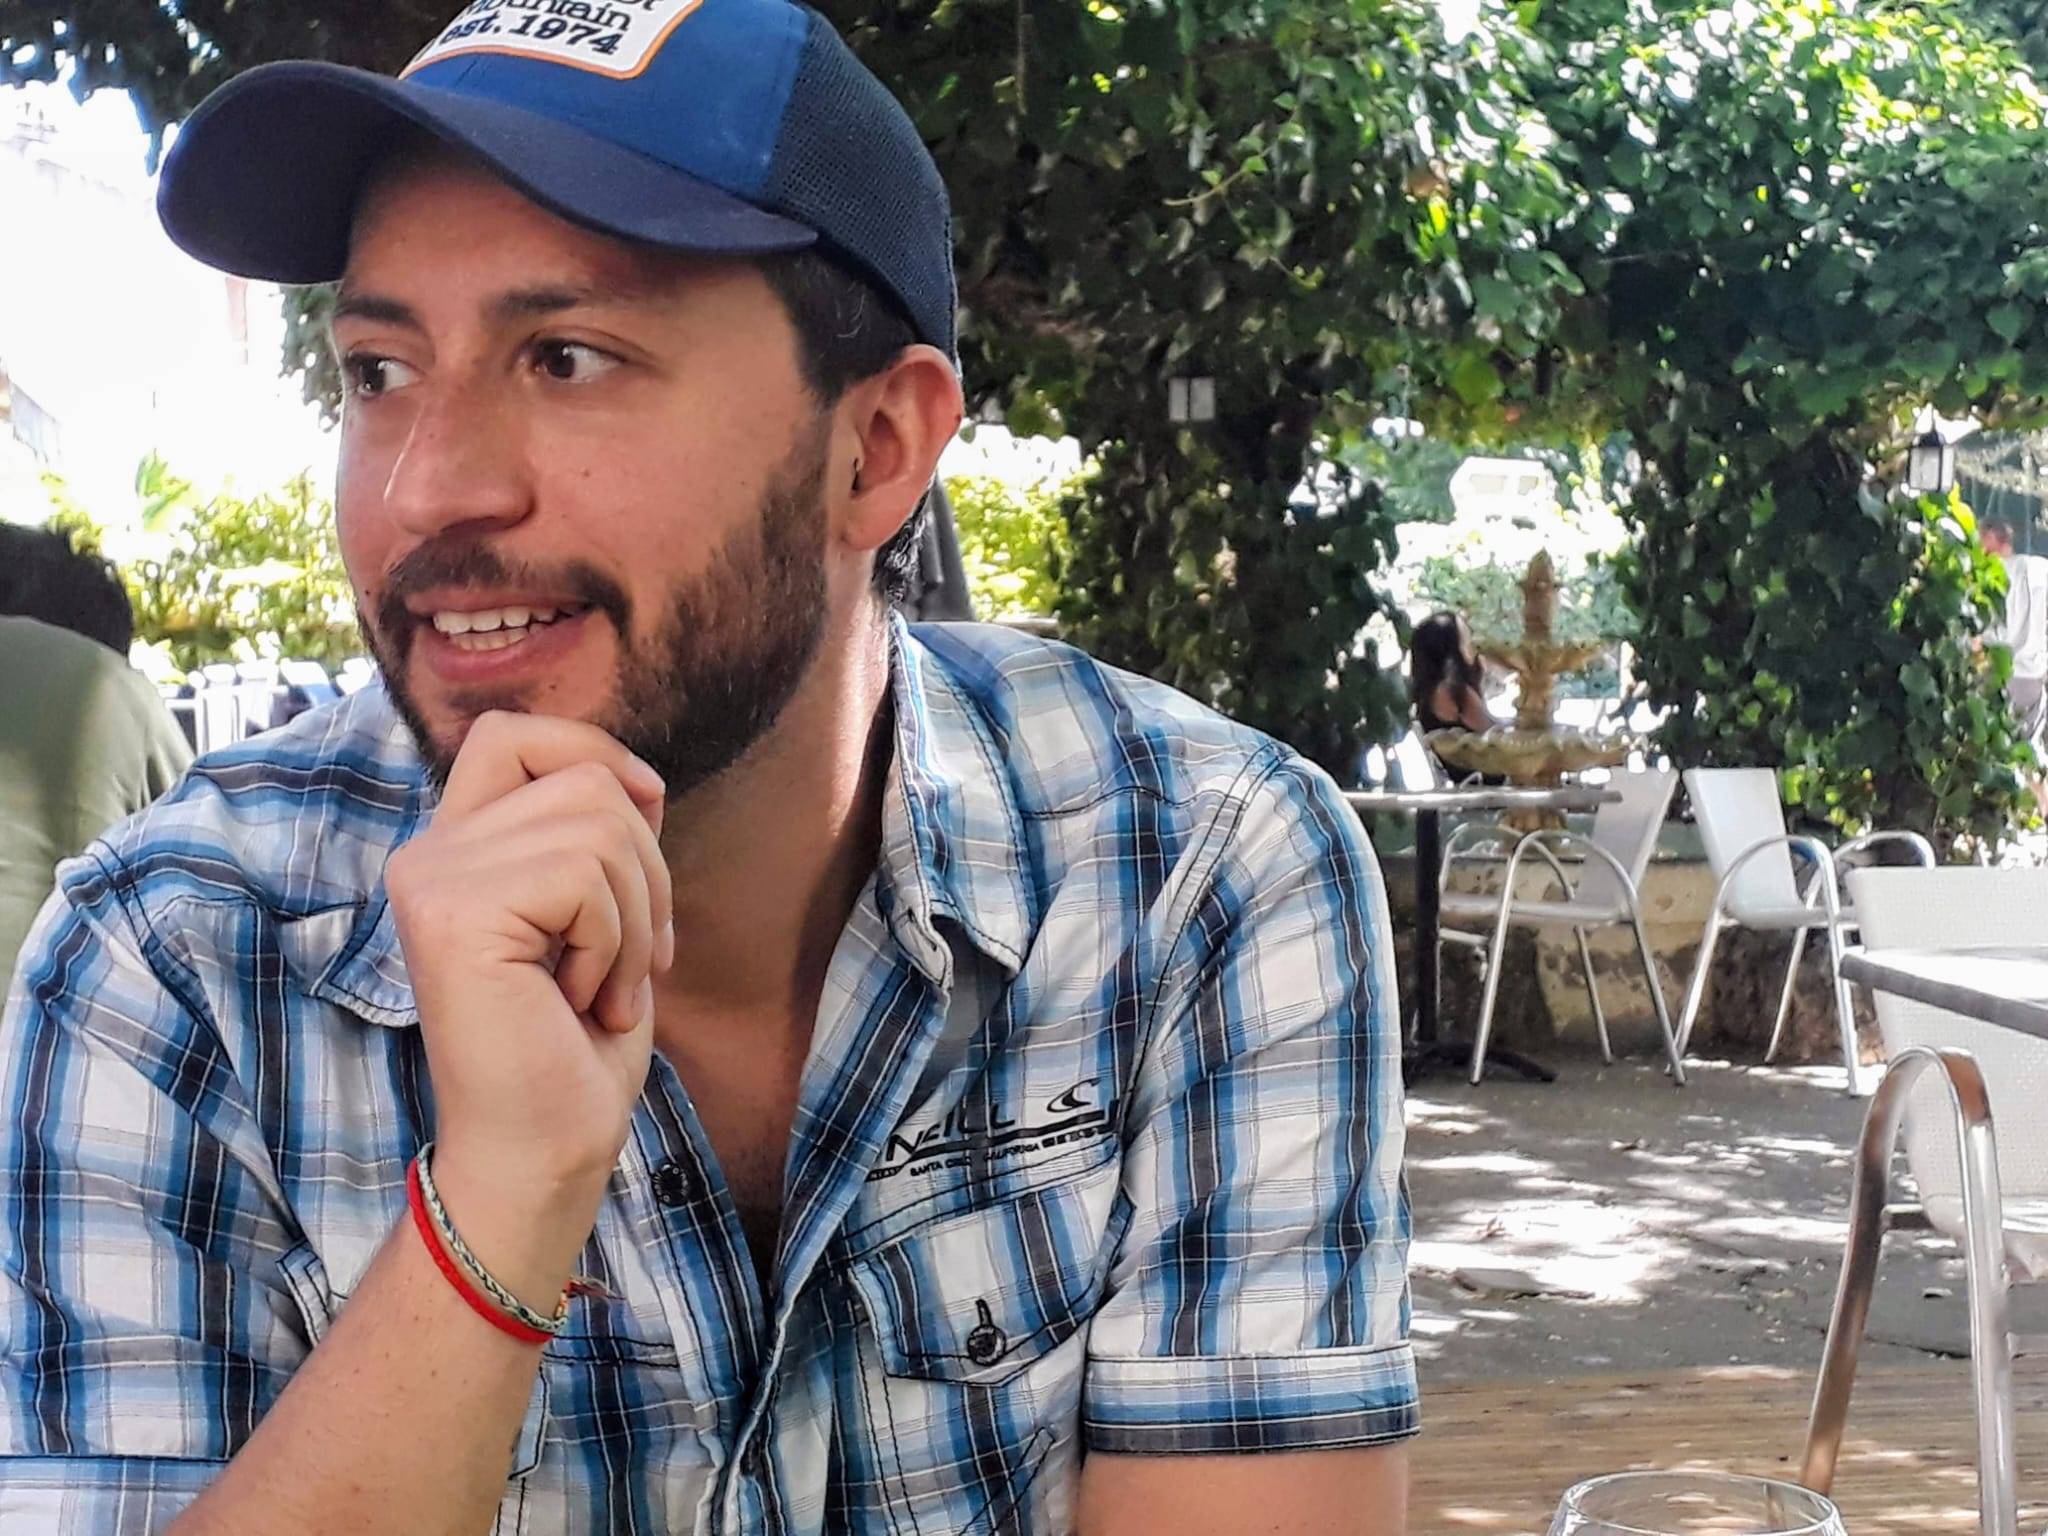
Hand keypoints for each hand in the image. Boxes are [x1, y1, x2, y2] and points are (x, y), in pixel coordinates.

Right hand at [384, 712, 673, 1296]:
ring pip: (597, 825)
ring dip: (635, 918)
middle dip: (646, 870)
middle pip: (584, 779)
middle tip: (628, 963)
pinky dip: (612, 945)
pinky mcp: (450, 914)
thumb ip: (593, 836)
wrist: (544, 1149)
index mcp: (458, 848)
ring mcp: (431, 878)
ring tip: (604, 989)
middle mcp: (428, 852)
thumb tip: (636, 776)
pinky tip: (580, 1001)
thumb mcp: (599, 914)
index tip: (644, 816)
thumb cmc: (575, 1046)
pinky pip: (582, 877)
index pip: (513, 733)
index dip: (593, 751)